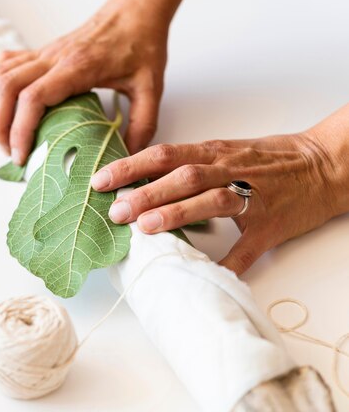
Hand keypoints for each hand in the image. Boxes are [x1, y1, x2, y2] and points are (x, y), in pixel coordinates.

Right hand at [0, 0, 182, 164]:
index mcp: (77, 68)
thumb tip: (126, 157)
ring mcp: (43, 53)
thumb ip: (142, 125)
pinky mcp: (40, 51)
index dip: (20, 130)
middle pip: (6, 88)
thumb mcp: (150, 89)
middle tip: (9, 152)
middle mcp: (53, 58)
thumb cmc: (140, 45)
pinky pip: (2, 61)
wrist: (135, 12)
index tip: (22, 155)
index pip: (33, 98)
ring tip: (1, 136)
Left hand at [90, 104, 348, 273]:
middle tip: (114, 210)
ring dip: (177, 213)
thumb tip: (139, 180)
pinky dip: (226, 262)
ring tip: (145, 227)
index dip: (131, 166)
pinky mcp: (270, 225)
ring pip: (211, 200)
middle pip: (183, 176)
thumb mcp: (224, 151)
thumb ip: (186, 163)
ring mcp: (252, 196)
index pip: (164, 154)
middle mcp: (229, 169)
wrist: (324, 164)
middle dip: (145, 192)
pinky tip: (202, 274)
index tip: (101, 180)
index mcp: (214, 151)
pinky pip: (247, 247)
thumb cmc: (268, 159)